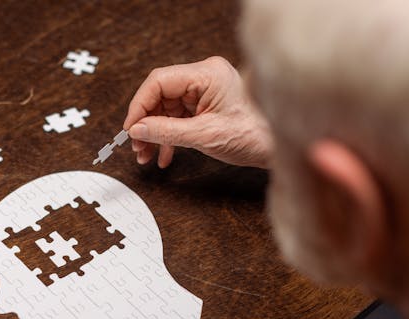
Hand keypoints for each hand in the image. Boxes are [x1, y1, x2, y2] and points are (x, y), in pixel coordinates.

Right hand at [123, 56, 273, 167]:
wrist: (278, 146)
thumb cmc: (254, 135)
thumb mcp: (204, 136)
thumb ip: (166, 132)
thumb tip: (137, 130)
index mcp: (207, 74)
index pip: (159, 82)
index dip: (140, 106)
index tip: (130, 128)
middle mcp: (205, 78)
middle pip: (160, 96)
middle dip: (146, 123)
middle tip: (137, 146)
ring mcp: (206, 91)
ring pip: (166, 109)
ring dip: (154, 134)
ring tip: (147, 155)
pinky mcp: (207, 105)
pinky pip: (178, 118)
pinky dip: (168, 137)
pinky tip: (164, 155)